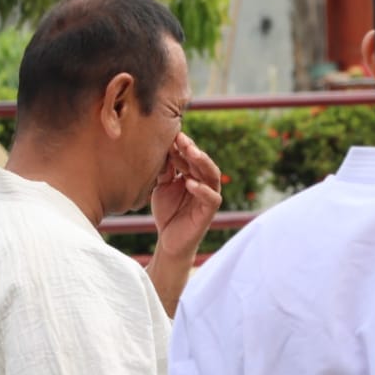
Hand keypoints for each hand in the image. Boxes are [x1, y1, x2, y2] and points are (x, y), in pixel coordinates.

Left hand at [152, 133, 223, 260]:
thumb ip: (166, 170)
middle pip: (202, 162)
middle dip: (193, 149)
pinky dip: (202, 190)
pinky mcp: (209, 212)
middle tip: (181, 139)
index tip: (171, 134)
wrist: (169, 240)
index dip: (183, 146)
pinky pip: (211, 198)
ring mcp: (208, 196)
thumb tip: (165, 149)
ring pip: (212, 176)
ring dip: (202, 163)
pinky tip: (190, 183)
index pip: (191, 157)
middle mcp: (204, 183)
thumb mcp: (162, 187)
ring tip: (191, 152)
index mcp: (193, 175)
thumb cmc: (167, 212)